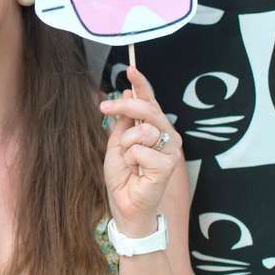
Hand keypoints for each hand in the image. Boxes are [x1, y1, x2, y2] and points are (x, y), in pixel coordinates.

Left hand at [100, 66, 181, 237]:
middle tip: (104, 108)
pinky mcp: (168, 165)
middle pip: (147, 109)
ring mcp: (171, 151)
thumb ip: (125, 121)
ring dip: (126, 145)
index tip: (131, 69)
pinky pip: (140, 150)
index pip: (150, 101)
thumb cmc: (123, 176)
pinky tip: (136, 173)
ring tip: (129, 162)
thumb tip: (129, 93)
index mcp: (155, 129)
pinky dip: (131, 161)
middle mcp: (167, 136)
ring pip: (142, 130)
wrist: (124, 205)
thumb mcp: (117, 143)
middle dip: (123, 106)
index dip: (142, 84)